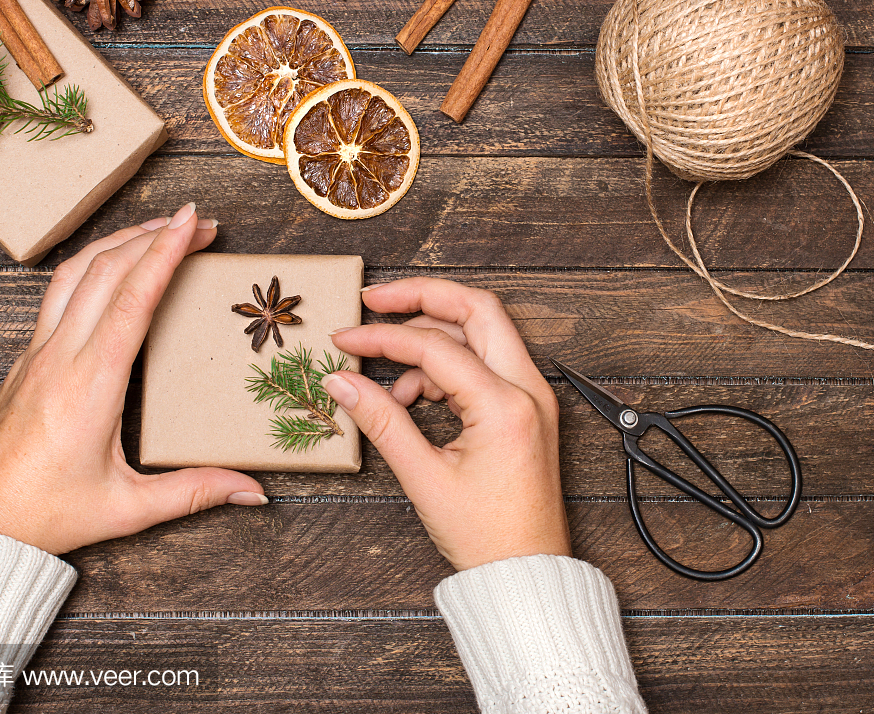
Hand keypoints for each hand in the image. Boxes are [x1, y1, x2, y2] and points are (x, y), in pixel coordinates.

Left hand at [0, 203, 267, 554]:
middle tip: (197, 220)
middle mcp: (58, 358)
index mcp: (89, 385)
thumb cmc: (44, 518)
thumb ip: (194, 491)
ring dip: (117, 242)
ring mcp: (34, 356)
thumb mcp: (128, 508)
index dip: (165, 252)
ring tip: (157, 228)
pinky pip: (56, 295)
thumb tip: (253, 490)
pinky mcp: (23, 362)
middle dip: (154, 234)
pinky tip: (109, 268)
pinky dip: (90, 266)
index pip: (133, 298)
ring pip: (73, 274)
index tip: (193, 222)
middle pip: (105, 270)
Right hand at [322, 278, 569, 571]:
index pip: (434, 346)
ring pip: (481, 332)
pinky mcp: (525, 407)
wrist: (527, 575)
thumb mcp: (424, 478)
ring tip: (389, 378)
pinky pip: (484, 362)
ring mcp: (531, 396)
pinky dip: (446, 366)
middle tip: (375, 301)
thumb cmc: (489, 538)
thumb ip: (381, 421)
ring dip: (431, 338)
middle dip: (421, 298)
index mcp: (506, 405)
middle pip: (475, 309)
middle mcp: (528, 390)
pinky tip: (414, 397)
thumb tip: (342, 382)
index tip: (345, 339)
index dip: (381, 336)